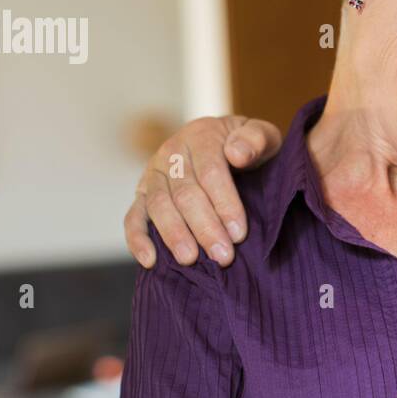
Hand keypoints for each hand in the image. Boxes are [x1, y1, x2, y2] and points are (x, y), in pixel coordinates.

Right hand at [124, 115, 281, 267]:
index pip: (211, 172)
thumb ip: (256, 139)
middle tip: (223, 256)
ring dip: (174, 235)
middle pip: (185, 193)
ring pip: (158, 206)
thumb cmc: (249, 149)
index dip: (224, 204)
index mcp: (201, 136)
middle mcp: (172, 153)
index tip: (239, 234)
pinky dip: (137, 239)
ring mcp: (153, 174)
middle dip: (204, 227)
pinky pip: (133, 217)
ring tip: (190, 260)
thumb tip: (236, 153)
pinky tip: (150, 261)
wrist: (229, 148)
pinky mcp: (142, 195)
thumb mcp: (263, 137)